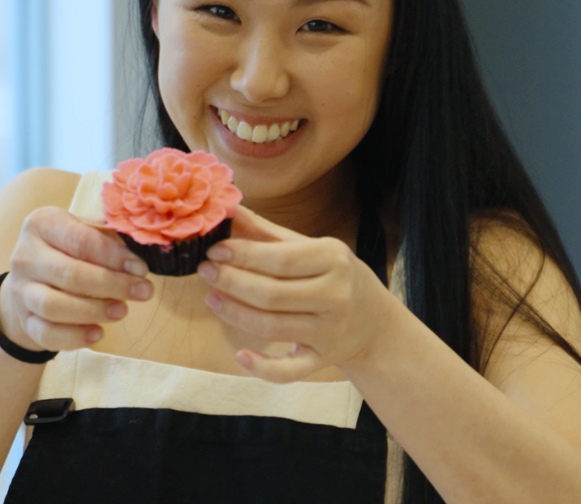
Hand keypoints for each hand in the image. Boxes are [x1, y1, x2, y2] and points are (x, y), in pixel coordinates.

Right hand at [0, 207, 152, 351]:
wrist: (33, 279)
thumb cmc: (69, 250)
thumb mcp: (86, 232)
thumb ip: (110, 236)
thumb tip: (142, 249)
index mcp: (42, 224)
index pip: (80, 239)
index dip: (114, 256)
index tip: (141, 269)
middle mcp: (25, 255)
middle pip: (69, 274)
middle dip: (111, 284)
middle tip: (143, 292)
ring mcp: (20, 290)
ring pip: (54, 306)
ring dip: (94, 311)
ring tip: (122, 311)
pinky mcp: (23, 319)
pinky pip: (46, 334)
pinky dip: (74, 337)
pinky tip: (98, 333)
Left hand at [197, 206, 391, 382]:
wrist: (375, 322)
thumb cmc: (333, 275)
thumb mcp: (310, 247)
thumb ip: (266, 232)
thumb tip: (228, 209)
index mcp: (334, 259)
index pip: (280, 259)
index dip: (243, 255)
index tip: (214, 250)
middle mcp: (335, 296)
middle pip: (272, 294)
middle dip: (232, 282)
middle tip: (205, 270)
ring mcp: (329, 331)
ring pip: (272, 327)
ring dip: (234, 313)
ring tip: (211, 297)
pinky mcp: (322, 359)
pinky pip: (290, 370)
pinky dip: (263, 367)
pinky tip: (241, 356)